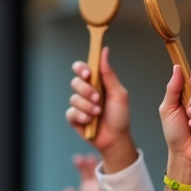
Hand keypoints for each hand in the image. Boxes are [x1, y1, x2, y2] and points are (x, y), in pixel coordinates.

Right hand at [63, 153, 110, 190]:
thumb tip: (98, 185)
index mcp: (100, 188)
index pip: (98, 173)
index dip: (95, 164)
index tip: (92, 155)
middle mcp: (93, 188)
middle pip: (89, 173)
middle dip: (85, 163)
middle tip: (80, 156)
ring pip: (83, 178)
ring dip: (80, 169)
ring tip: (77, 158)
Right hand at [66, 48, 136, 171]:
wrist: (116, 139)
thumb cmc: (120, 117)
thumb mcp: (119, 93)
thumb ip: (109, 74)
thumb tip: (105, 52)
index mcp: (97, 83)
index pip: (82, 69)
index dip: (81, 68)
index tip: (87, 73)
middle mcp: (86, 92)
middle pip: (75, 82)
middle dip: (86, 90)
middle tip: (97, 98)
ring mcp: (79, 105)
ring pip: (73, 99)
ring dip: (87, 106)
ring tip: (97, 113)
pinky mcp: (74, 118)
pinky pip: (71, 112)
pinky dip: (80, 116)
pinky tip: (89, 120)